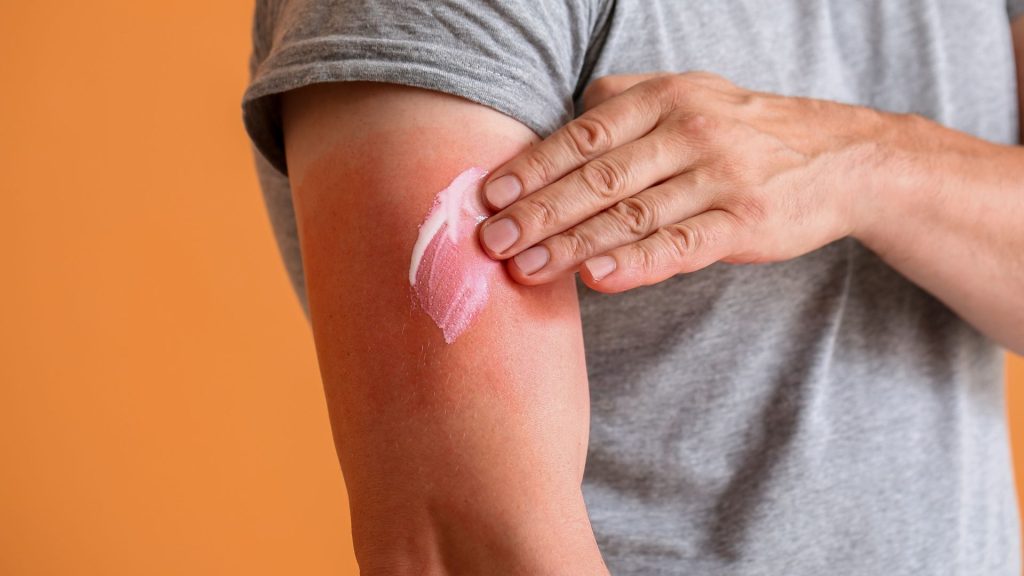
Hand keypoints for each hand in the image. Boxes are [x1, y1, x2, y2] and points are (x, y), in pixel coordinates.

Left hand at [477, 71, 891, 291]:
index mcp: (664, 98)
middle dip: (538, 212)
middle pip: (598, 178)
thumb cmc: (742, 130)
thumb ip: (622, 102)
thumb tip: (556, 130)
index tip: (490, 197)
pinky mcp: (744, 221)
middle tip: (491, 242)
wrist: (840, 156)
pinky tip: (595, 279)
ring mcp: (719, 176)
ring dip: (571, 246)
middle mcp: (688, 130)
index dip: (533, 167)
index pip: (584, 136)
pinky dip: (636, 264)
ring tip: (525, 268)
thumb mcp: (688, 93)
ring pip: (631, 215)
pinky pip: (681, 245)